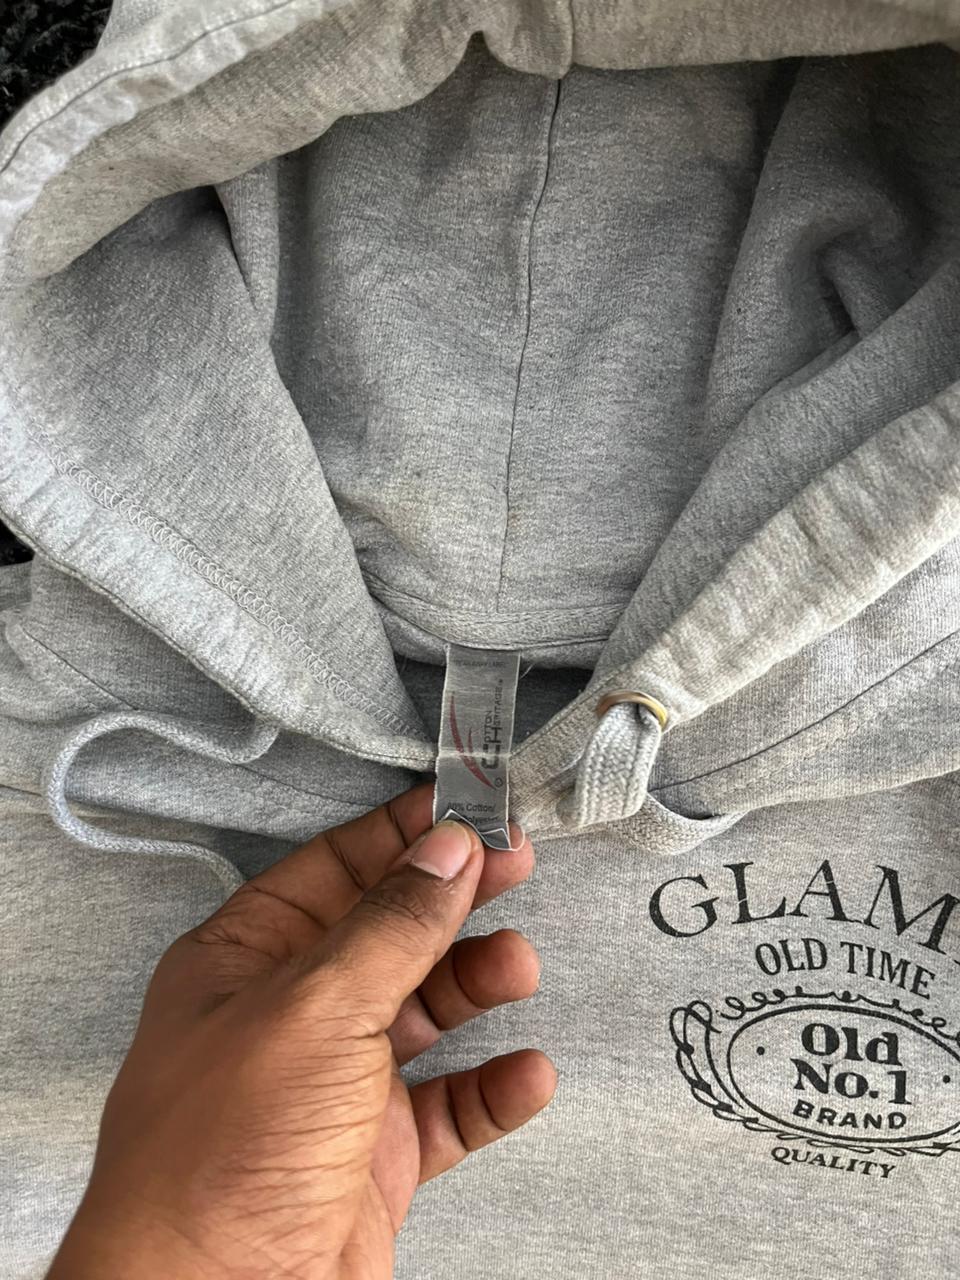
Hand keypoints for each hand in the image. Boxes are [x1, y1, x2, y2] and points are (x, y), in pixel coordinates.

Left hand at [47, 782, 555, 1279]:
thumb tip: (446, 848)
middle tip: (515, 865)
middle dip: (451, 899)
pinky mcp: (373, 1157)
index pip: (331, 869)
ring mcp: (333, 1087)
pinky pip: (449, 1107)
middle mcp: (290, 1016)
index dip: (400, 834)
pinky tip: (525, 1075)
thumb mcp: (315, 1009)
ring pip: (423, 1014)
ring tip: (518, 968)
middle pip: (386, 933)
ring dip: (477, 986)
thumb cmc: (221, 1155)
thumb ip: (391, 925)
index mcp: (245, 961)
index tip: (466, 807)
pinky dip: (492, 1087)